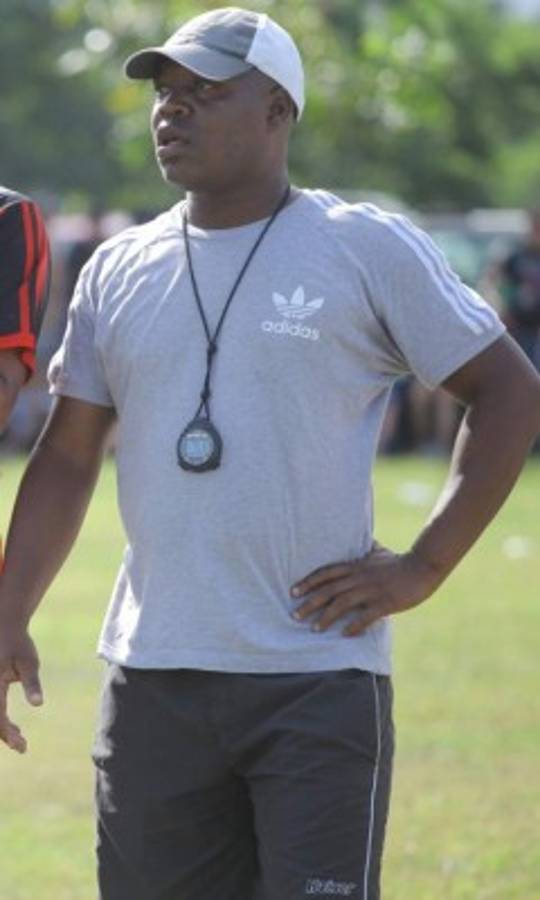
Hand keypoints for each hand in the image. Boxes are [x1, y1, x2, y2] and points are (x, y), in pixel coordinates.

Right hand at [0, 625, 42, 752]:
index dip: (8, 735)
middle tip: (22, 745)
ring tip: (18, 736)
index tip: (22, 747)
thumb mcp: (29, 662)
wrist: (4, 625)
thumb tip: (38, 704)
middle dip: (4, 735)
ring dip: (1, 728)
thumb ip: (32, 683)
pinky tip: (12, 726)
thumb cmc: (18, 643)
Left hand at [290, 542, 439, 636]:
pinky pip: (367, 615)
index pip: (327, 573)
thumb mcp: (377, 551)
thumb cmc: (398, 561)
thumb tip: (359, 541)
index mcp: (356, 565)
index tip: (293, 591)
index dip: (309, 582)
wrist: (422, 566)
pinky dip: (354, 625)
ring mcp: (372, 590)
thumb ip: (364, 549)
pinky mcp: (386, 602)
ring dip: (327, 617)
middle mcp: (360, 577)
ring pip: (343, 603)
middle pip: (330, 590)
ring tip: (315, 629)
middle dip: (310, 603)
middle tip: (295, 615)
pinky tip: (345, 634)